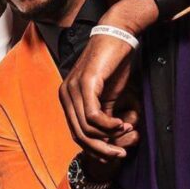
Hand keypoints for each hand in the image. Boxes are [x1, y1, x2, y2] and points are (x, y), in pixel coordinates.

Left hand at [59, 0, 156, 159]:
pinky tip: (120, 123)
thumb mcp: (107, 95)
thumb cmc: (113, 65)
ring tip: (125, 130)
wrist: (117, 36)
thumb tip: (107, 139)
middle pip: (79, 135)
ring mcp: (72, 88)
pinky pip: (92, 115)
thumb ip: (103, 116)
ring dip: (108, 136)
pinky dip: (108, 124)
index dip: (95, 148)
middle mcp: (65, 94)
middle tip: (121, 152)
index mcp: (67, 98)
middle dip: (101, 149)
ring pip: (85, 128)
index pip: (76, 133)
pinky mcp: (85, 83)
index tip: (114, 152)